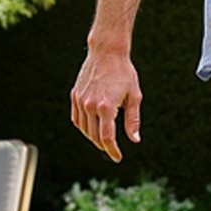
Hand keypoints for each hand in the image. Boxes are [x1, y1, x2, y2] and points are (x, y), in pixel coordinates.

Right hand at [70, 47, 142, 161]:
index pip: (107, 138)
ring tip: (104, 141)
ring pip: (84, 129)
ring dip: (93, 138)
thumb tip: (135, 139)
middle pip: (94, 136)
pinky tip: (91, 129)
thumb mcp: (134, 96)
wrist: (106, 52)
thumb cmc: (124, 73)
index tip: (117, 157)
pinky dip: (83, 127)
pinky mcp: (75, 95)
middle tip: (113, 150)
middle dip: (104, 146)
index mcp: (106, 107)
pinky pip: (76, 119)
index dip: (112, 151)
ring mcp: (80, 101)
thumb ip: (133, 120)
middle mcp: (90, 105)